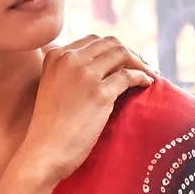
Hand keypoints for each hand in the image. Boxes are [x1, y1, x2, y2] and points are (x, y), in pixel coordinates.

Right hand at [14, 36, 153, 191]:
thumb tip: (103, 69)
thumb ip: (69, 73)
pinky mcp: (99, 93)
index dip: (113, 50)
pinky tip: (147, 84)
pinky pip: (129, 76)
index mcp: (56, 55)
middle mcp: (69, 59)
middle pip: (110, 43)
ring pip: (122, 54)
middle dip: (130, 53)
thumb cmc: (49, 128)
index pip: (93, 41)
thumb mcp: (53, 88)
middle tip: (143, 66)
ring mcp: (85, 74)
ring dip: (140, 62)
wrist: (44, 152)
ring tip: (150, 74)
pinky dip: (142, 77)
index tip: (125, 61)